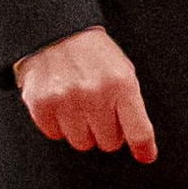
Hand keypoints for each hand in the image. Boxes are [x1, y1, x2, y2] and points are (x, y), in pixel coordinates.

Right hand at [14, 26, 156, 161]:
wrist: (55, 32)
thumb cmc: (93, 54)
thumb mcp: (122, 70)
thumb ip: (132, 104)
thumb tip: (142, 144)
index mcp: (121, 84)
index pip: (138, 131)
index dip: (143, 149)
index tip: (145, 156)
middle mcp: (95, 94)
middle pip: (108, 143)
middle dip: (106, 131)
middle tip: (98, 110)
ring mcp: (66, 101)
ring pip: (81, 142)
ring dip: (81, 129)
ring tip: (78, 104)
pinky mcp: (42, 105)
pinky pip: (55, 134)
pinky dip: (58, 123)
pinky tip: (60, 102)